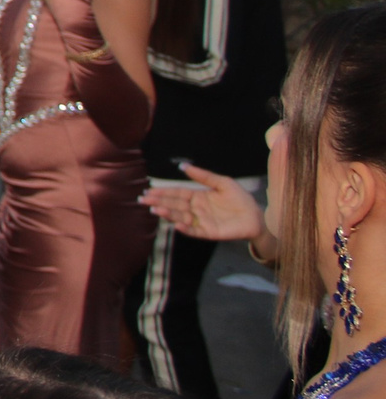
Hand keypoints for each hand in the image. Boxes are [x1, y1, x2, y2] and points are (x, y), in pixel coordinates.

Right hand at [142, 164, 267, 242]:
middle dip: (159, 202)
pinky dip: (185, 229)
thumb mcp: (222, 182)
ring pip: (180, 217)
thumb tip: (183, 166)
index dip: (163, 192)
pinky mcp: (208, 232)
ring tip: (155, 210)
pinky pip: (194, 231)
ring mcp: (201, 221)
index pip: (177, 193)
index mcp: (197, 196)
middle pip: (174, 205)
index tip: (149, 190)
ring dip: (168, 214)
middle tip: (143, 200)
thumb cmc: (240, 198)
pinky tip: (177, 225)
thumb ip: (203, 176)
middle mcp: (196, 209)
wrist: (256, 216)